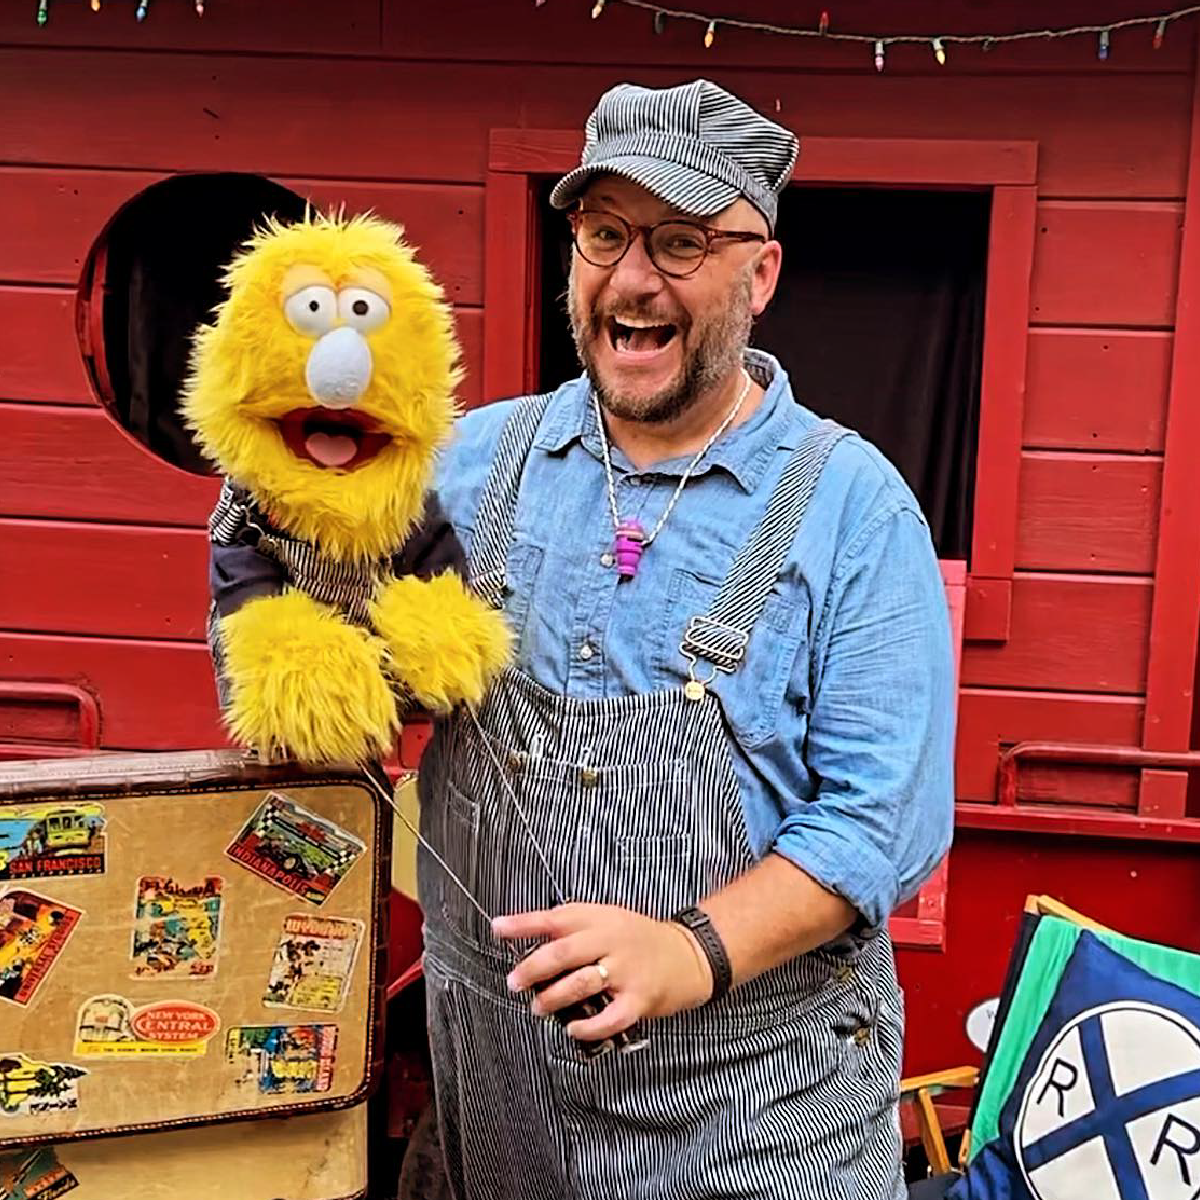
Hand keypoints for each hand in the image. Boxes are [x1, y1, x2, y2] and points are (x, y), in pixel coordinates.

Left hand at [493, 903, 712, 1041]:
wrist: (687, 954)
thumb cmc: (639, 939)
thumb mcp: (607, 919)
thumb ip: (573, 928)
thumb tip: (529, 939)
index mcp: (599, 919)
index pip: (555, 918)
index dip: (524, 923)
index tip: (498, 928)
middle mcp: (611, 940)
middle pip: (563, 952)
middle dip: (533, 968)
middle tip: (514, 982)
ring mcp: (626, 970)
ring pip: (581, 984)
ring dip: (553, 998)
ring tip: (538, 1006)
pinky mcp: (639, 998)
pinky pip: (609, 1017)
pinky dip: (587, 1027)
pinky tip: (574, 1029)